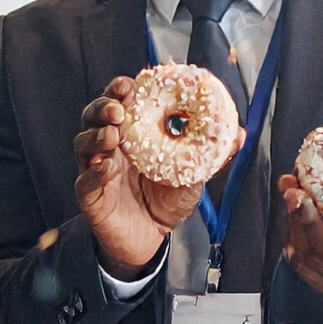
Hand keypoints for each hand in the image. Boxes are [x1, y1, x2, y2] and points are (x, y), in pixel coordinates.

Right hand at [73, 76, 238, 275]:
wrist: (152, 239)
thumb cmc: (167, 202)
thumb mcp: (193, 174)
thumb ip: (212, 154)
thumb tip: (239, 133)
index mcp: (133, 134)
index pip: (121, 102)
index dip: (121, 89)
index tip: (130, 84)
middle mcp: (111, 146)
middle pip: (95, 116)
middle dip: (104, 106)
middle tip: (118, 108)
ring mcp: (97, 168)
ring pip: (83, 142)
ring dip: (96, 135)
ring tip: (111, 135)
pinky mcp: (90, 194)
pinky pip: (85, 179)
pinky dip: (94, 171)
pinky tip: (105, 167)